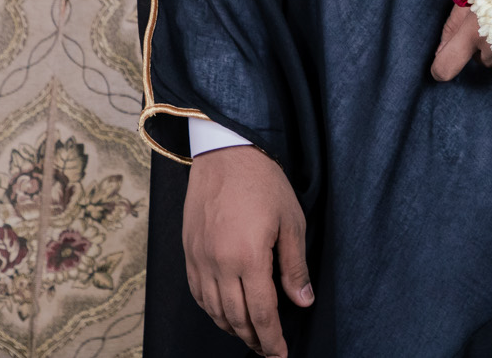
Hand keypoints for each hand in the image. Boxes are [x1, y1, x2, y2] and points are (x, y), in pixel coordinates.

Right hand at [183, 144, 311, 356]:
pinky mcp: (189, 253)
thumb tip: (303, 302)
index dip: (272, 339)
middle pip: (235, 318)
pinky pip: (199, 294)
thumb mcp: (291, 222)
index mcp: (248, 258)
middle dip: (254, 339)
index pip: (261, 313)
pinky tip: (225, 313)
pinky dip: (213, 311)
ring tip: (251, 336)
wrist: (226, 154)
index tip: (281, 354)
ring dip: (233, 328)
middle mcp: (219, 265)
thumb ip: (295, 267)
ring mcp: (200, 260)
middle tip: (268, 350)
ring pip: (214, 310)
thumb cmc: (264, 183)